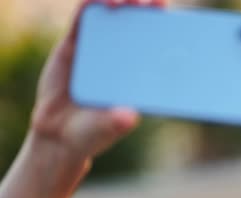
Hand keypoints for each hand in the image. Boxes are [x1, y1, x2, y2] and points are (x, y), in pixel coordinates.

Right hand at [30, 0, 165, 161]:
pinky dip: (89, 8)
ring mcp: (98, 49)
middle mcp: (122, 58)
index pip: (157, 46)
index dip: (166, 30)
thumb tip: (130, 116)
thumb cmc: (92, 133)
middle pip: (138, 24)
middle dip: (146, 8)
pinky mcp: (74, 46)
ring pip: (112, 17)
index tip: (177, 21)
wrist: (57, 135)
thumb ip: (116, 122)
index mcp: (138, 74)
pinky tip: (95, 1)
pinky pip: (82, 21)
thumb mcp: (105, 130)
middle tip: (154, 2)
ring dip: (120, 2)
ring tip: (125, 0)